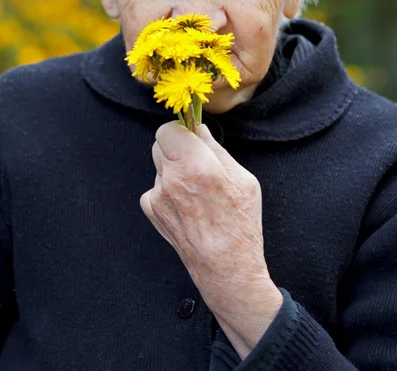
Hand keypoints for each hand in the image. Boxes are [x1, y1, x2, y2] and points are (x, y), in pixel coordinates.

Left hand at [140, 121, 282, 358]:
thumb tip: (200, 129)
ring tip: (194, 188)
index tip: (191, 135)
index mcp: (197, 164)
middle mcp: (172, 177)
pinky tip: (186, 204)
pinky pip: (155, 187)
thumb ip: (217, 149)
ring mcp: (158, 195)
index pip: (169, 128)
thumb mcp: (243, 179)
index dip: (181, 130)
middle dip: (176, 146)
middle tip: (195, 159)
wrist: (226, 268)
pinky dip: (166, 189)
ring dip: (172, 168)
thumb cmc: (240, 223)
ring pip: (158, 165)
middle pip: (159, 143)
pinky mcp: (152, 211)